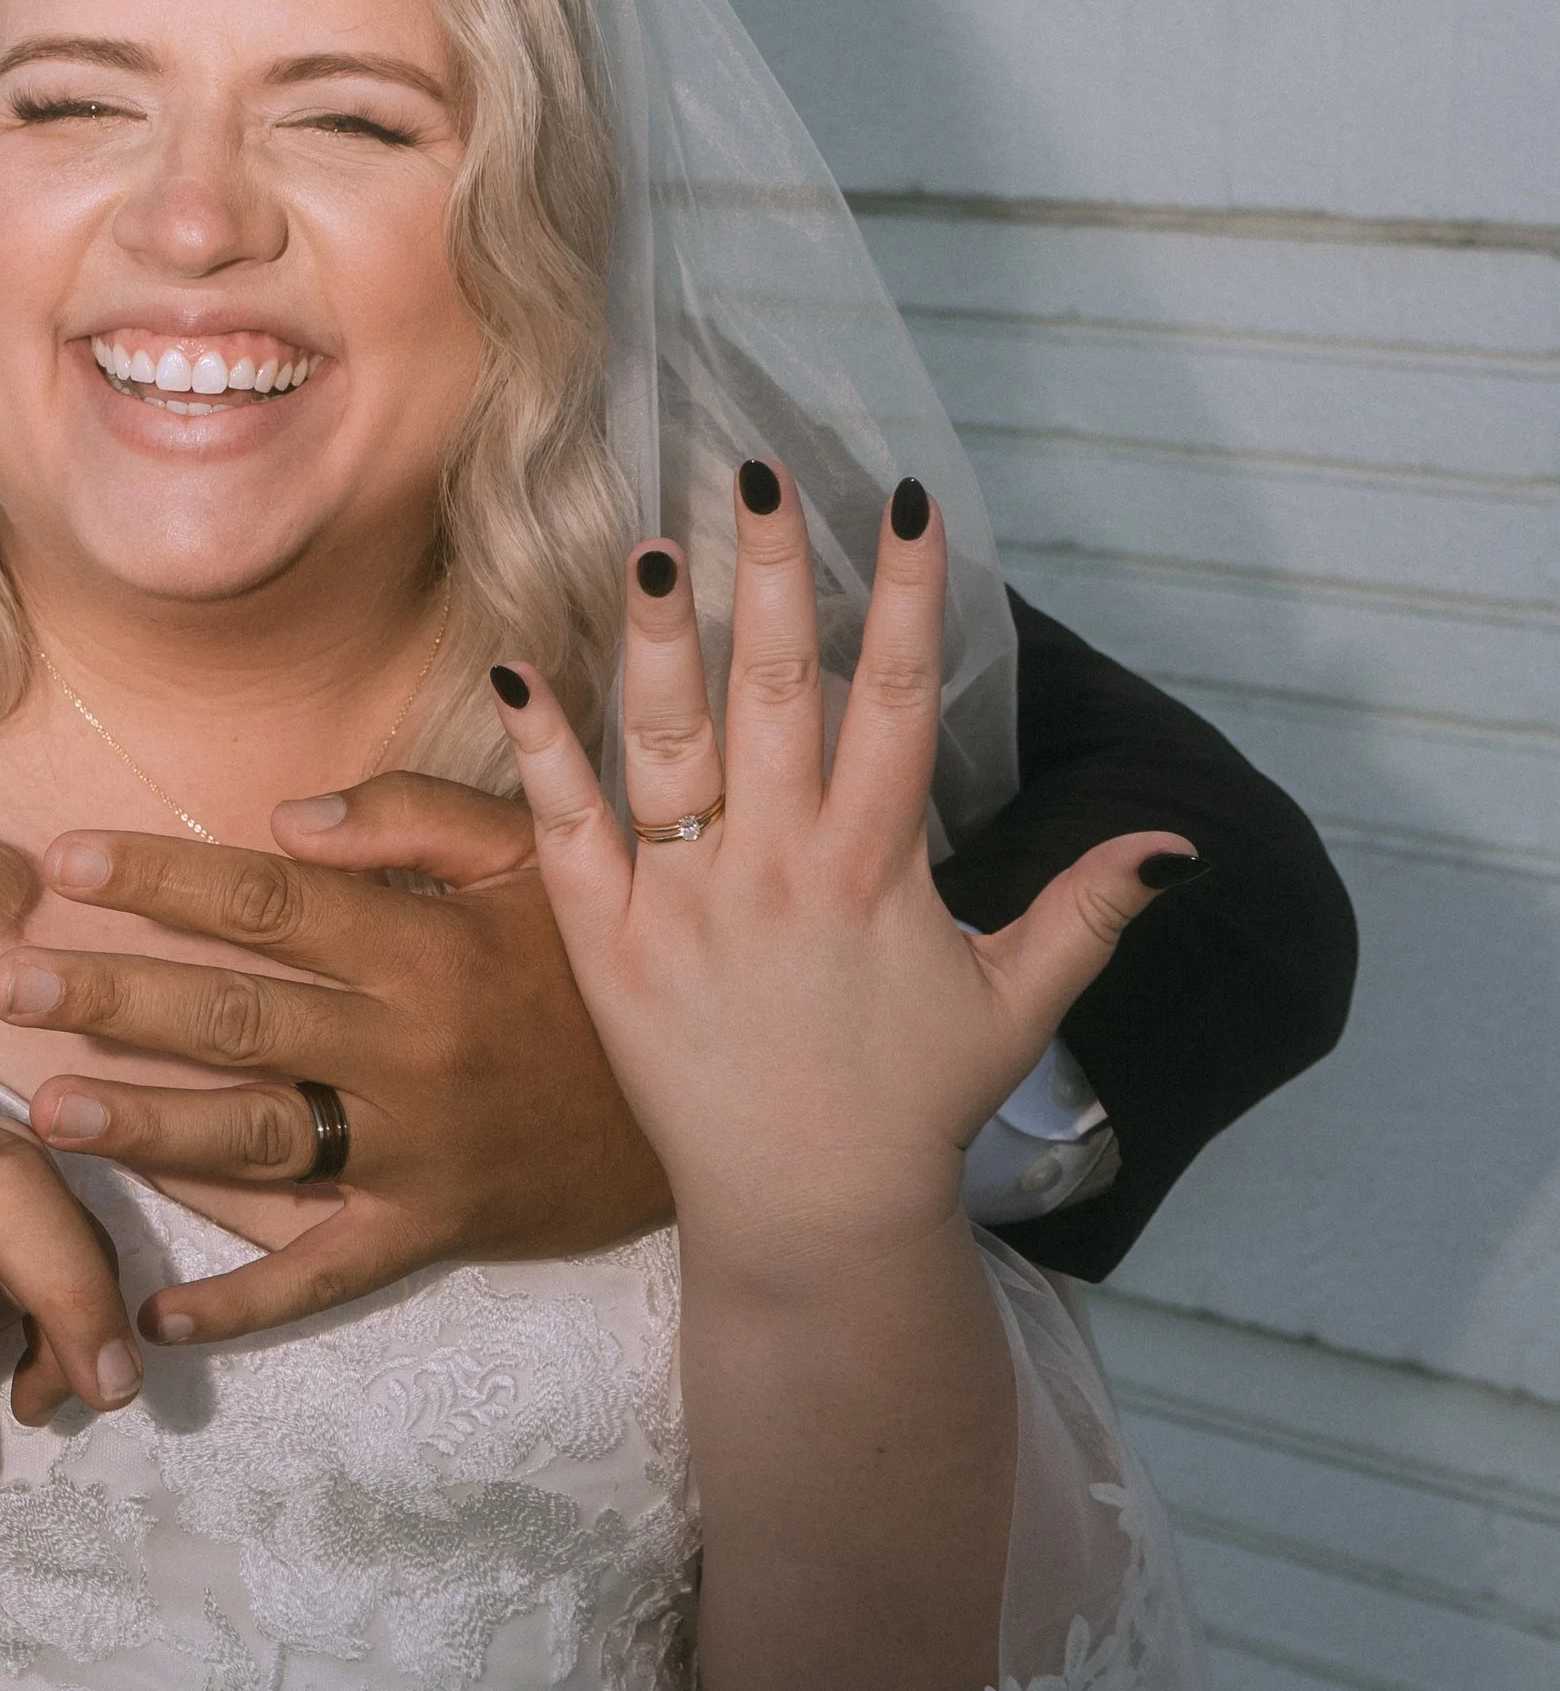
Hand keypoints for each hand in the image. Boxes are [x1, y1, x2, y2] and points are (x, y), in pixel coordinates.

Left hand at [0, 781, 670, 1349]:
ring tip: (44, 1111)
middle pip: (240, 1019)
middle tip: (7, 980)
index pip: (272, 903)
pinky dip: (243, 1304)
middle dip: (116, 998)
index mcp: (427, 946)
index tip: (66, 859)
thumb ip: (414, 817)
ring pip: (260, 1140)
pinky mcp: (431, 1232)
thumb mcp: (538, 855)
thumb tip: (283, 820)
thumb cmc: (603, 961)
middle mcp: (409, 1050)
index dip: (166, 880)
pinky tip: (155, 1315)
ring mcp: (415, 1153)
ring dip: (147, 1126)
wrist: (720, 1100)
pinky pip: (327, 1275)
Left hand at [486, 477, 1190, 1271]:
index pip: (896, 702)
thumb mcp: (1016, 1007)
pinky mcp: (606, 946)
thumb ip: (1088, 912)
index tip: (909, 503)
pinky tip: (513, 666)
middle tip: (756, 473)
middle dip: (774, 578)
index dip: (906, 598)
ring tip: (652, 547)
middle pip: (779, 694)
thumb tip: (1176, 842)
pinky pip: (567, 831)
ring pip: (671, 746)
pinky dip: (539, 750)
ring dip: (661, 642)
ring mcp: (686, 902)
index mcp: (877, 867)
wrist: (808, 1217)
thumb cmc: (908, 1108)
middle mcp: (780, 867)